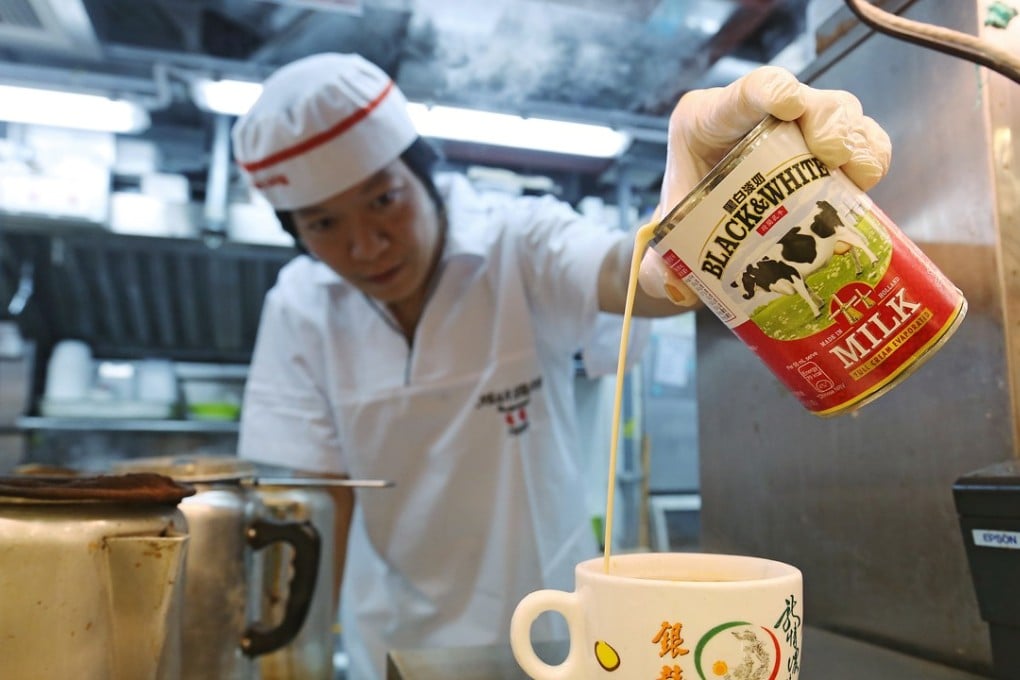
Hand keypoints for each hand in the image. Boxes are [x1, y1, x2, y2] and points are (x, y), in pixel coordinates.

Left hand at [638, 66, 891, 304]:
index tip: (790, 106)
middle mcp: (758, 114)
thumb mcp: (666, 241)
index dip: (770, 90)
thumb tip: (679, 288)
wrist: (701, 232)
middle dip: (827, 121)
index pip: (744, 92)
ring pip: (840, 114)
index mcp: (707, 120)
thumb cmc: (682, 221)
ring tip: (859, 176)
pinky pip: (861, 139)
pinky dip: (872, 156)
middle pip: (805, 98)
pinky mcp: (827, 149)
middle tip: (831, 156)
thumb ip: (659, 268)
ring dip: (857, 141)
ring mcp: (797, 127)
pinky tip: (867, 183)